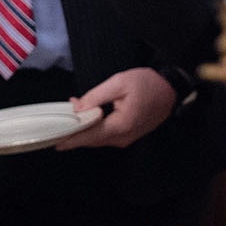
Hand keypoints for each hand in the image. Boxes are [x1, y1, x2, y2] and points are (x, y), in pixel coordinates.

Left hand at [57, 67, 176, 149]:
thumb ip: (95, 97)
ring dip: (82, 130)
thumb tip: (77, 108)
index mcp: (122, 125)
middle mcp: (124, 136)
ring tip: (67, 119)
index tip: (56, 143)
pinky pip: (106, 134)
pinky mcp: (128, 134)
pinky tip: (84, 117)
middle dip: (73, 134)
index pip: (90, 136)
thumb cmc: (147, 84)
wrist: (170, 89)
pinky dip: (93, 128)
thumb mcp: (119, 83)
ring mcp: (127, 137)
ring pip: (98, 138)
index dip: (72, 140)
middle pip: (92, 140)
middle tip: (55, 128)